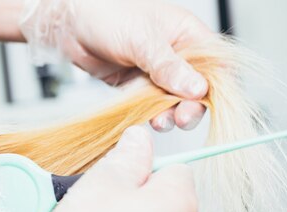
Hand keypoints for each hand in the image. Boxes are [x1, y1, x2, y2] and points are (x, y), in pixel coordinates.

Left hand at [21, 0, 212, 131]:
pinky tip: (147, 119)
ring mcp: (155, 72)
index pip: (215, 66)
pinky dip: (149, 114)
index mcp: (187, 35)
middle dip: (190, 106)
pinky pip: (149, 105)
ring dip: (169, 114)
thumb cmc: (107, 15)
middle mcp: (175, 55)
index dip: (214, 87)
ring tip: (161, 121)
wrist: (70, 24)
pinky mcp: (136, 86)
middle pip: (195, 89)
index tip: (205, 104)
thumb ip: (168, 66)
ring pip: (171, 101)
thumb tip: (197, 88)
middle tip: (181, 118)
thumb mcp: (142, 40)